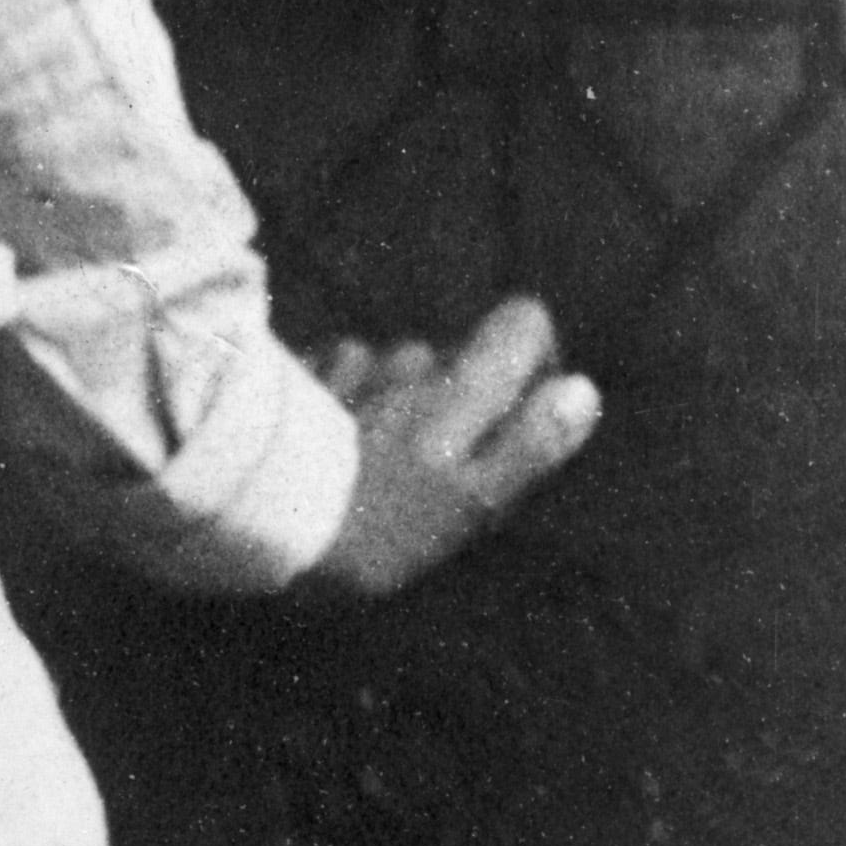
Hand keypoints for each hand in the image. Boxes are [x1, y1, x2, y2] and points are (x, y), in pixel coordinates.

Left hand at [307, 294, 599, 596]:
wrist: (263, 514)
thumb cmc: (379, 524)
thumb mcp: (471, 501)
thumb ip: (530, 444)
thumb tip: (582, 392)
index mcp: (463, 388)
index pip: (523, 322)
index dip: (533, 355)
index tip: (518, 406)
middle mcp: (412, 361)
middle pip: (456, 355)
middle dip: (453, 395)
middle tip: (429, 464)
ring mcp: (353, 363)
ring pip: (393, 364)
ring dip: (393, 397)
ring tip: (369, 460)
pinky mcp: (302, 373)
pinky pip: (339, 369)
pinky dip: (343, 394)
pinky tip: (326, 439)